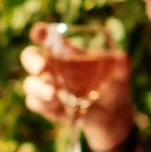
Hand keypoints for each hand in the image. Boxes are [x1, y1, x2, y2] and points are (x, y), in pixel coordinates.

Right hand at [21, 23, 134, 151]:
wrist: (113, 119)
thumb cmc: (114, 89)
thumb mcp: (121, 74)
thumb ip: (121, 64)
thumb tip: (121, 58)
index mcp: (67, 53)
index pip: (48, 37)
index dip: (40, 33)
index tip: (39, 34)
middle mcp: (53, 68)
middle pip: (30, 57)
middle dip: (32, 60)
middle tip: (41, 68)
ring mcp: (47, 88)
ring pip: (30, 84)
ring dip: (38, 88)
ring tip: (53, 95)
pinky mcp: (47, 107)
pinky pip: (34, 103)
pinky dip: (43, 105)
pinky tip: (59, 108)